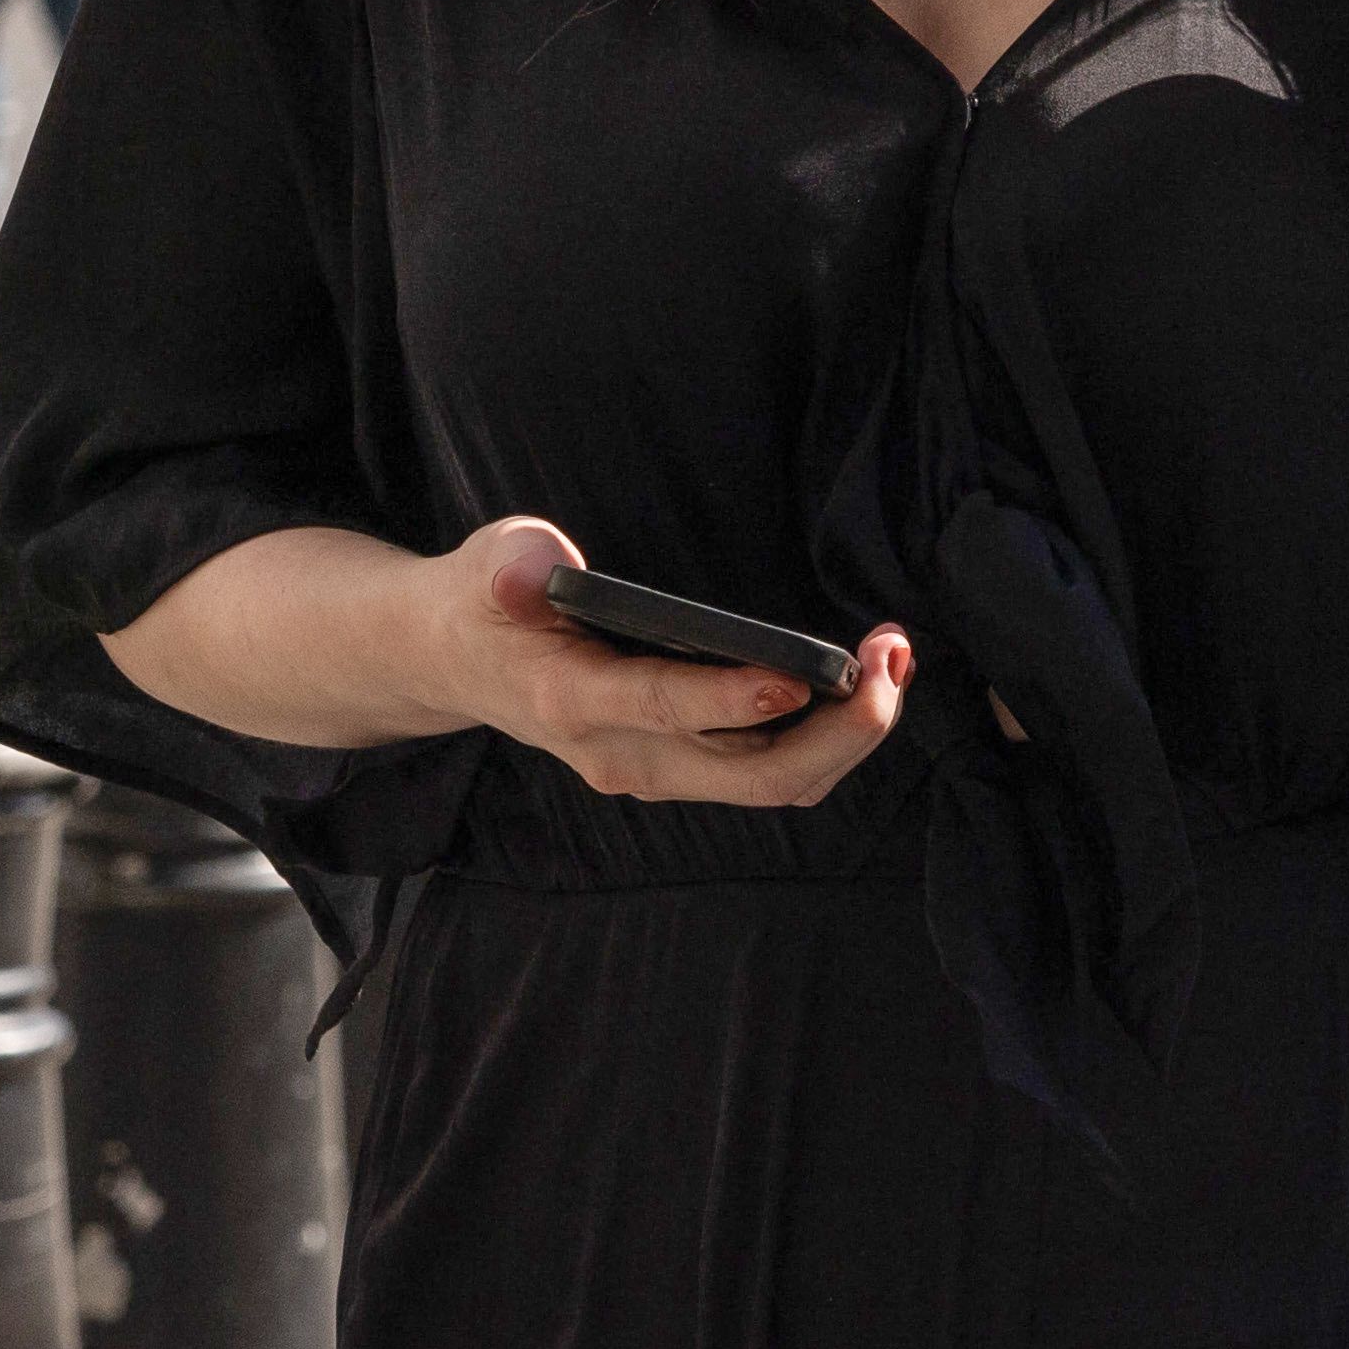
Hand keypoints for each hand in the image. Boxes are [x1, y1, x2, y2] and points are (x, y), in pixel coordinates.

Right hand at [424, 517, 912, 810]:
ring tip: (894, 661)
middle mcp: (621, 755)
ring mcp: (656, 772)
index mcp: (571, 702)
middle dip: (838, 730)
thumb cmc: (484, 601)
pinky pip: (772, 773)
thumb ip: (515, 565)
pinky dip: (830, 738)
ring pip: (776, 783)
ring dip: (848, 735)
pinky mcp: (684, 768)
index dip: (735, 699)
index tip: (802, 674)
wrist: (454, 661)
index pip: (665, 708)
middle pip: (753, 773)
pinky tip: (866, 681)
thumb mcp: (486, 565)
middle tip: (890, 660)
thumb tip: (542, 566)